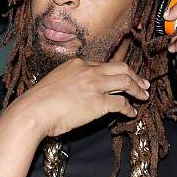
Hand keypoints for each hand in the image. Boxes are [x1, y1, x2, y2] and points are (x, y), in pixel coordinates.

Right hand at [8, 58, 149, 137]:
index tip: (124, 77)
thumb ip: (70, 82)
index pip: (104, 65)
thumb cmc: (38, 102)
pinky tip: (131, 113)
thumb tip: (77, 92)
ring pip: (126, 82)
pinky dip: (129, 108)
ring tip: (143, 96)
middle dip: (135, 76)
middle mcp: (88, 71)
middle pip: (121, 68)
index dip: (117, 72)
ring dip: (137, 90)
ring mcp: (94, 86)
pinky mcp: (98, 102)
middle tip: (144, 83)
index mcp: (78, 64)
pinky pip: (121, 103)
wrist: (33, 111)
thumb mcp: (56, 81)